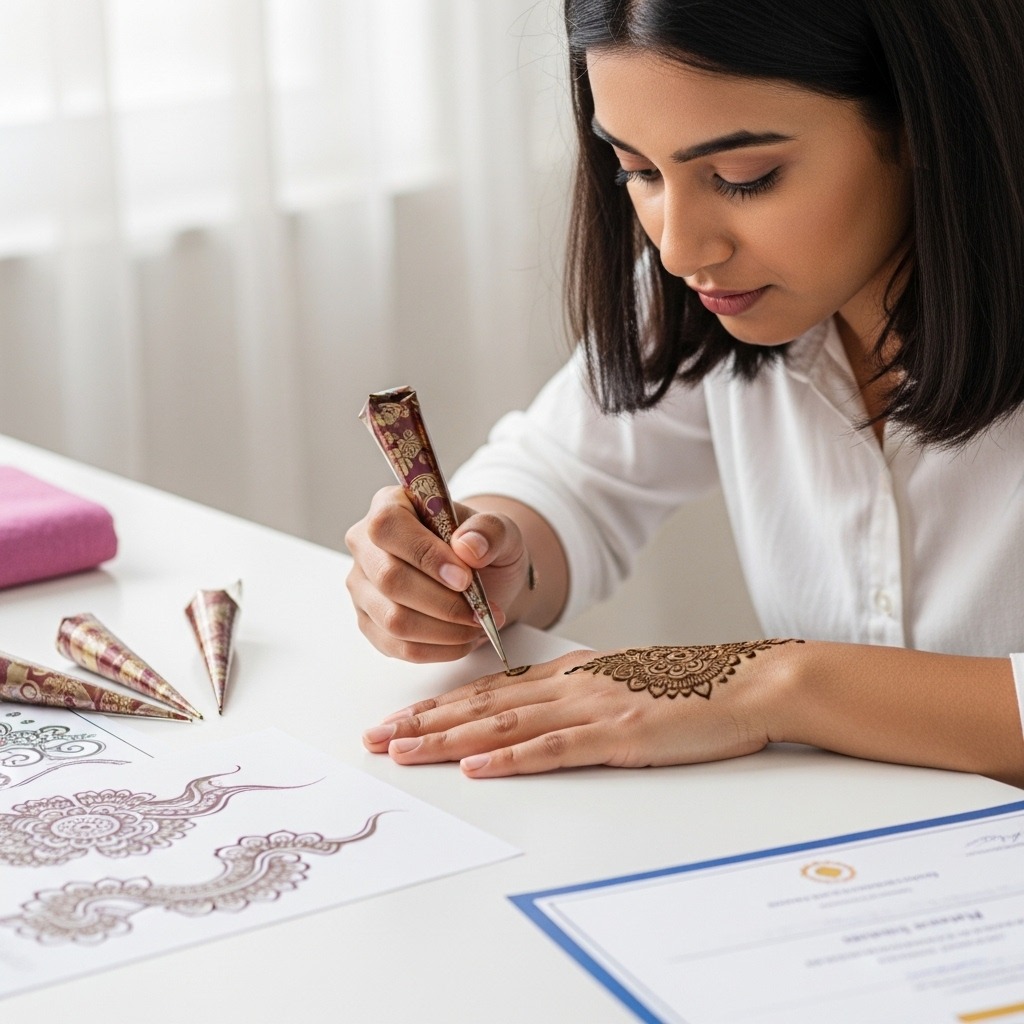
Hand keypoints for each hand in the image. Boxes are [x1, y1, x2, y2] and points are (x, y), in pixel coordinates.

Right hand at [345, 486, 531, 661]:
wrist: (483, 577)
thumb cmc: (483, 547)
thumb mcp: (501, 529)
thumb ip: (490, 531)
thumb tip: (468, 547)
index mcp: (390, 505)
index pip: (389, 527)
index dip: (425, 555)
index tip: (465, 578)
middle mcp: (366, 545)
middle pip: (390, 579)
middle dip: (443, 603)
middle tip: (482, 611)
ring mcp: (362, 586)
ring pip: (393, 619)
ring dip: (445, 631)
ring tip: (478, 625)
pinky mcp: (370, 622)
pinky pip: (397, 646)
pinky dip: (438, 650)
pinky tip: (464, 639)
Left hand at [361, 641, 799, 775]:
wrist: (747, 681)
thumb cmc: (690, 687)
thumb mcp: (622, 681)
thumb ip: (578, 695)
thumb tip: (535, 715)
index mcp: (570, 673)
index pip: (490, 690)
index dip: (440, 706)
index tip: (399, 720)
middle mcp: (570, 685)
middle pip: (483, 706)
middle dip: (424, 724)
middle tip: (375, 739)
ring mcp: (593, 708)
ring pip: (504, 726)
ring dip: (449, 740)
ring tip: (403, 752)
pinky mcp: (620, 736)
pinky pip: (555, 749)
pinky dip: (511, 760)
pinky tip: (477, 768)